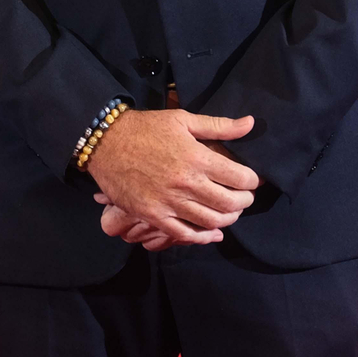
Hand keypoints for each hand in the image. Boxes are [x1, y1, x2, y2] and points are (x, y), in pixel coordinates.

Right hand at [85, 109, 259, 246]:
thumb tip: (251, 123)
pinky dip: (203, 236)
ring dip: (228, 219)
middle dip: (245, 201)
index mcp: (196, 158)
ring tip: (229, 211)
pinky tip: (210, 231)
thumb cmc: (145, 128)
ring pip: (212, 222)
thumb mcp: (182, 120)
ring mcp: (169, 203)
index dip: (252, 180)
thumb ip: (219, 126)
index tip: (251, 179)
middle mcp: (186, 183)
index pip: (241, 178)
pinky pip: (185, 234)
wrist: (105, 142)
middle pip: (231, 204)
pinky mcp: (153, 216)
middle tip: (244, 196)